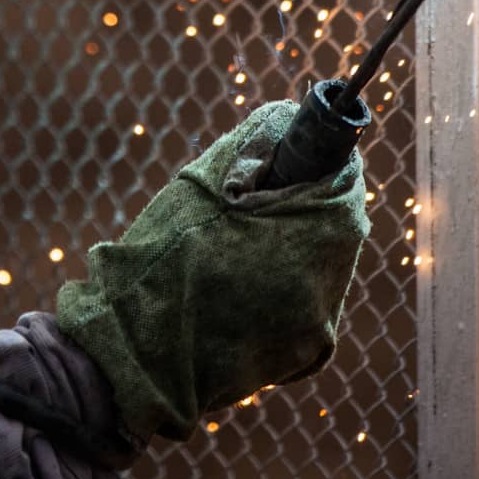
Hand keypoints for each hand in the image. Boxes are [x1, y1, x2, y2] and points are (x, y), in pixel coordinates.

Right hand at [55, 100, 370, 442]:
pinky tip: (239, 284)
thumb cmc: (165, 253)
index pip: (345, 180)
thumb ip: (257, 142)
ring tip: (242, 244)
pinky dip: (282, 288)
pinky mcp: (300, 356)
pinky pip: (305, 306)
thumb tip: (290, 122)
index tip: (302, 154)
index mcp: (317, 231)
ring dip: (295, 246)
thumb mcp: (207, 177)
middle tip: (265, 198)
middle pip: (338, 226)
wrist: (134, 344)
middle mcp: (330, 282)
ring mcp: (318, 325)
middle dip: (308, 204)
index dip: (324, 161)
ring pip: (322, 265)